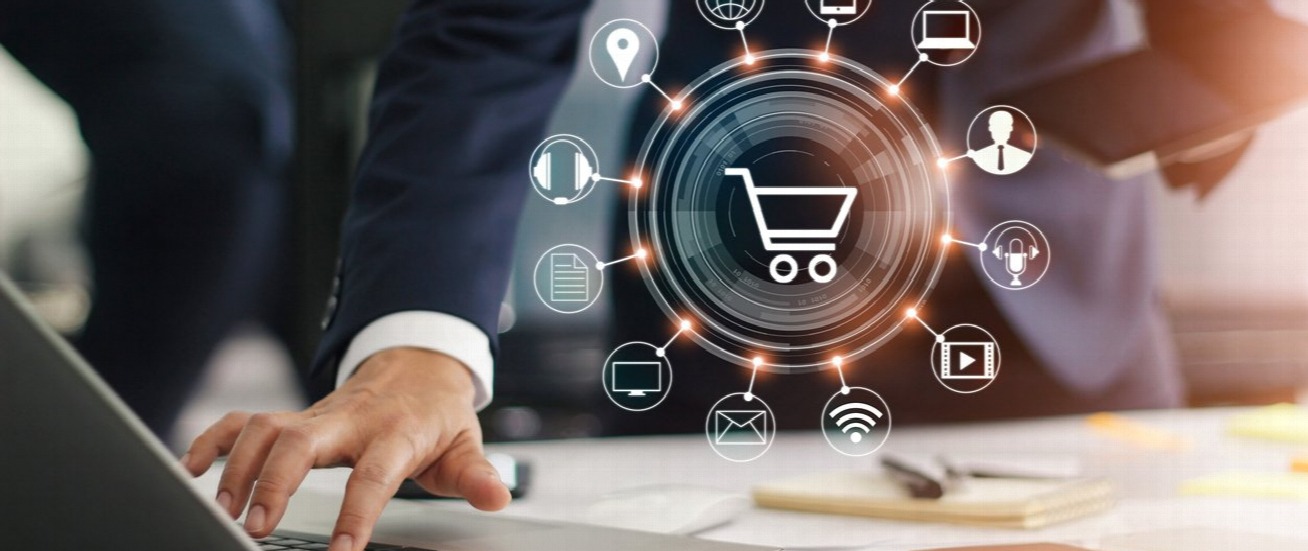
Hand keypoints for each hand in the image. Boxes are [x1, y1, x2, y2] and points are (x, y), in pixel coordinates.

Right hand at [181, 348, 509, 550]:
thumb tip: (498, 497)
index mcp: (394, 432)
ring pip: (264, 427)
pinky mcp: (294, 416)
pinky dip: (213, 439)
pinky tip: (191, 467)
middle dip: (273, 482)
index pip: (373, 475)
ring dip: (237, 466)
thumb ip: (477, 475)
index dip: (355, 514)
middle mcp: (348, 419)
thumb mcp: (465, 444)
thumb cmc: (437, 414)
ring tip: (222, 509)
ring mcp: (316, 414)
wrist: (418, 366)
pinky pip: (244, 420)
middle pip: (300, 441)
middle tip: (256, 528)